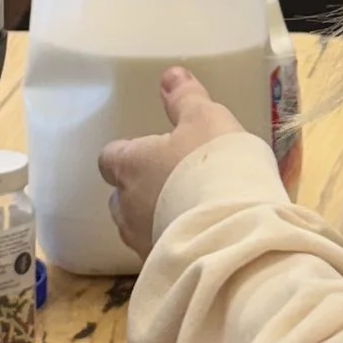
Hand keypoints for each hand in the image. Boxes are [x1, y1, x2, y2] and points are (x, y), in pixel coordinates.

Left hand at [98, 67, 247, 260]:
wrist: (232, 229)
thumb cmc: (213, 164)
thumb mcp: (206, 119)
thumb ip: (186, 98)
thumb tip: (169, 76)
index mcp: (130, 164)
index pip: (109, 158)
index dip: (125, 155)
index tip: (147, 152)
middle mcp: (125, 204)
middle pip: (119, 197)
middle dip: (139, 191)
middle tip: (173, 182)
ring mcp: (139, 240)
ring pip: (136, 227)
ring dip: (154, 219)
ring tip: (188, 212)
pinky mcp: (159, 266)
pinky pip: (159, 251)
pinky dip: (172, 242)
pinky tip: (199, 237)